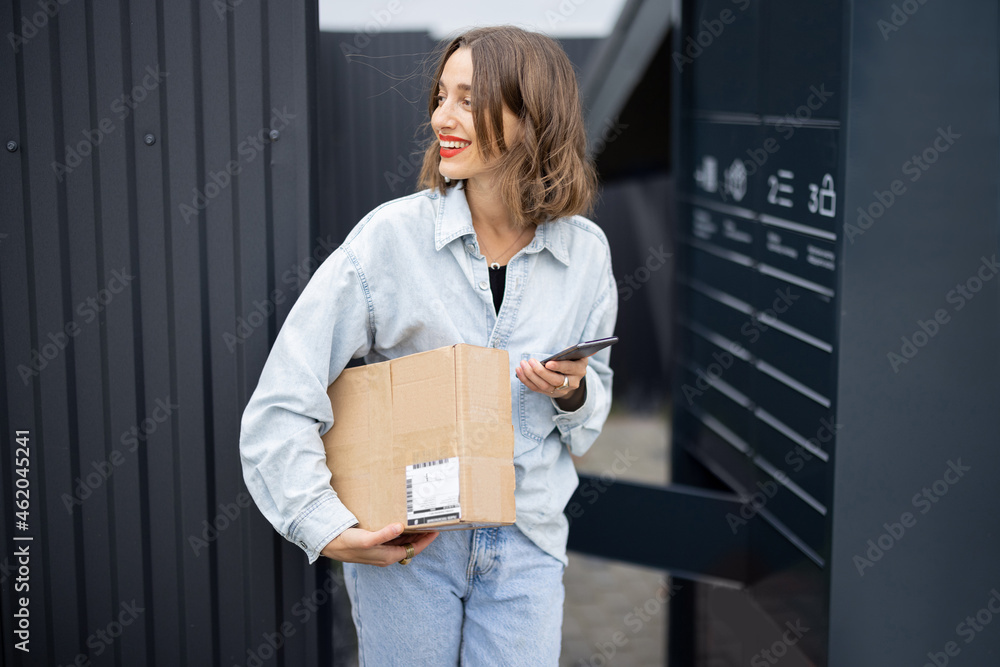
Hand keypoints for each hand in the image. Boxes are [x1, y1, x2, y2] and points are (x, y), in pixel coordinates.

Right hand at [320, 523, 438, 566]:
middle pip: (410, 546)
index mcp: (389, 557)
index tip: (436, 531)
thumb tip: (400, 527)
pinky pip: (394, 540)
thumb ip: (384, 535)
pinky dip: (401, 532)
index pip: (414, 549)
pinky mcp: (376, 546)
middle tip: (431, 523)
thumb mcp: (367, 540)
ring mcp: (381, 551)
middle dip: (421, 536)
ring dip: (412, 534)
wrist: (332, 544)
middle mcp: (387, 556)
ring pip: (403, 543)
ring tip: (420, 522)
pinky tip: (401, 524)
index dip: (426, 541)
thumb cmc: (349, 544)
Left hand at [515, 356, 587, 410]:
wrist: (572, 376)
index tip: (548, 363)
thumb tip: (567, 350)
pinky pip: (536, 388)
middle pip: (555, 380)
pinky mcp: (550, 393)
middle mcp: (573, 382)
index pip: (569, 369)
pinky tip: (519, 370)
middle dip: (541, 371)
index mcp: (579, 369)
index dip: (559, 366)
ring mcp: (561, 390)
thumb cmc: (571, 359)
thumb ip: (570, 351)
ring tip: (522, 365)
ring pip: (544, 386)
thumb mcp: (574, 354)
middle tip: (531, 361)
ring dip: (531, 375)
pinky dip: (526, 380)